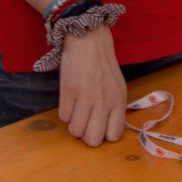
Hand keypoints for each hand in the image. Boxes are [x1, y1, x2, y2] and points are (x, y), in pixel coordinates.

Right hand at [57, 26, 126, 146]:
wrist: (89, 40)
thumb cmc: (103, 65)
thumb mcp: (118, 87)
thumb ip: (115, 109)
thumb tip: (106, 132)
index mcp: (118, 102)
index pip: (114, 136)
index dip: (104, 135)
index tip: (99, 126)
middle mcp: (104, 102)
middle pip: (93, 140)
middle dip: (86, 135)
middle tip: (85, 122)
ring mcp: (85, 97)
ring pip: (75, 131)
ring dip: (73, 124)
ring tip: (76, 111)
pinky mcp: (68, 91)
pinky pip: (63, 117)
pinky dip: (65, 112)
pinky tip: (69, 101)